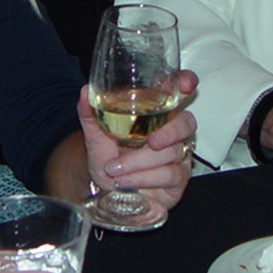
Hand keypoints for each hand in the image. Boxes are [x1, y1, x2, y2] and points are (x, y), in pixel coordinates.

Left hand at [79, 73, 196, 215]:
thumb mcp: (95, 134)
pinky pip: (172, 174)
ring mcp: (178, 155)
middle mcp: (171, 131)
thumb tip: (85, 92)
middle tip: (152, 141)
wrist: (103, 188)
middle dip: (170, 132)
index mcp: (155, 112)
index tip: (187, 84)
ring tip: (115, 169)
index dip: (186, 83)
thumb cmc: (107, 156)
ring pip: (173, 152)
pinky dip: (146, 177)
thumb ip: (90, 113)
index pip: (177, 92)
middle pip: (186, 123)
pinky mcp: (179, 178)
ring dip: (140, 161)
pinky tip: (127, 180)